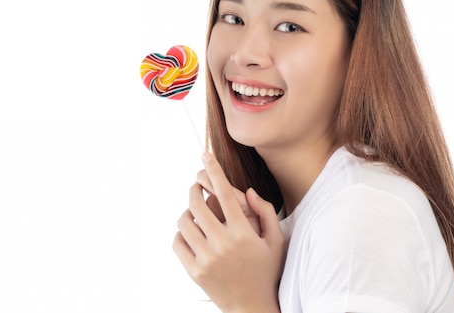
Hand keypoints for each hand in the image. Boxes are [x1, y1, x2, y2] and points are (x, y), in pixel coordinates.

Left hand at [173, 152, 283, 312]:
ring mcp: (206, 259)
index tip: (205, 155)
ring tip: (194, 212)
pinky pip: (178, 243)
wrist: (253, 308)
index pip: (224, 193)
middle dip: (194, 189)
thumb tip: (246, 191)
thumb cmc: (267, 272)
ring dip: (187, 211)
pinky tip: (190, 232)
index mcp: (243, 233)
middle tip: (197, 186)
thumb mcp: (276, 242)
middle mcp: (223, 244)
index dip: (214, 170)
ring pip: (184, 222)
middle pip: (197, 204)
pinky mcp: (194, 272)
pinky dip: (181, 233)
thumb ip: (265, 212)